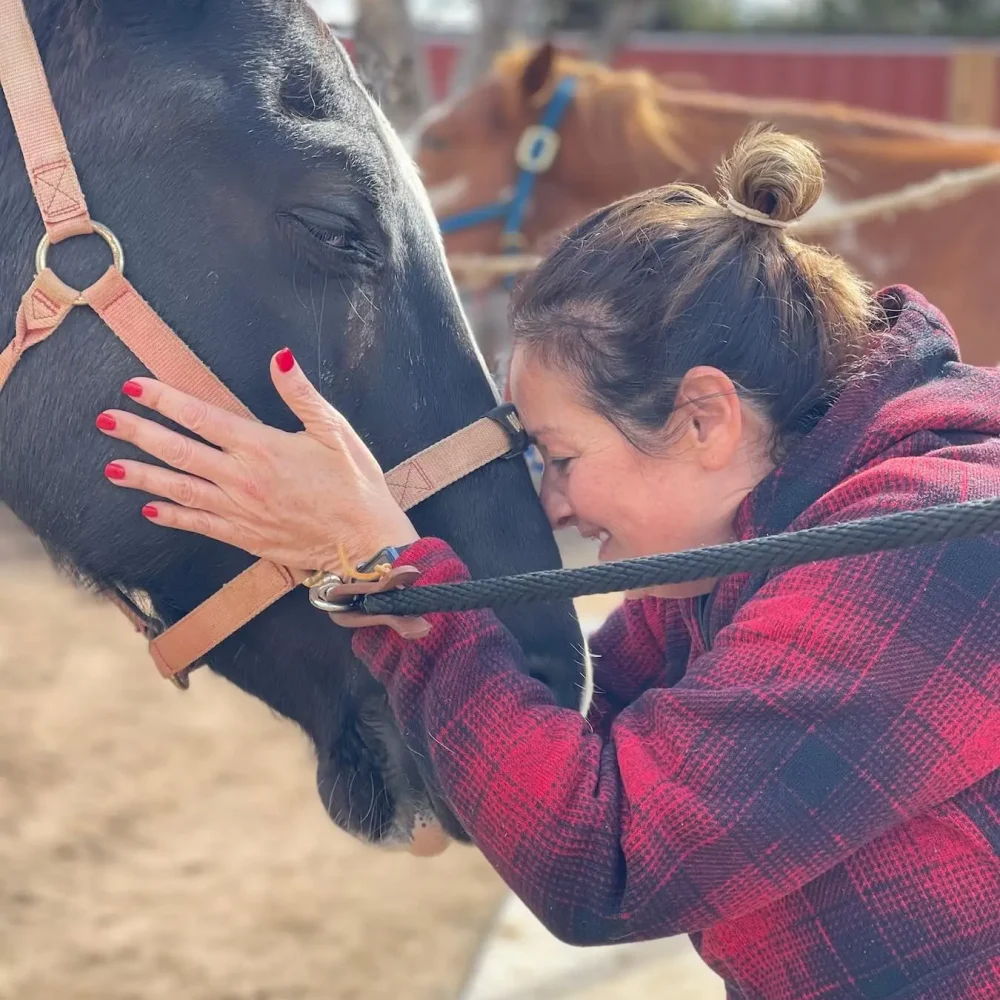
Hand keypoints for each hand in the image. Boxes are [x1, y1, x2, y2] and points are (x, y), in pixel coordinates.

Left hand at [96, 348, 418, 571]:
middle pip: (178, 451)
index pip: (200, 417)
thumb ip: (301, 394)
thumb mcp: (335, 431)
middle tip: (106, 421)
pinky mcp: (243, 536)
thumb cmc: (356, 485)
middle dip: (138, 433)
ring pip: (179, 490)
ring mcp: (239, 510)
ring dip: (143, 477)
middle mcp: (242, 478)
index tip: (135, 387)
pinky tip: (150, 510)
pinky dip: (172, 517)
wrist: (365, 543)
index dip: (164, 399)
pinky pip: (198, 524)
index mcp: (261, 446)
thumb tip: (280, 357)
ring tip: (112, 468)